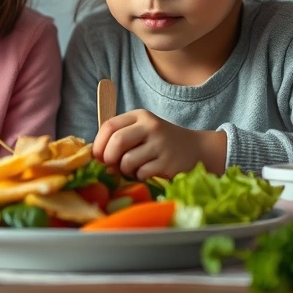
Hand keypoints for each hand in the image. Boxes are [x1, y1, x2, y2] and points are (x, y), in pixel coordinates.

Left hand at [92, 109, 227, 179]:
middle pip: (116, 142)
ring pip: (127, 161)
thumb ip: (121, 136)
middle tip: (112, 165)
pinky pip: (141, 173)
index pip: (109, 126)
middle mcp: (150, 126)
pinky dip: (139, 176)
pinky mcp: (168, 162)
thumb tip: (95, 154)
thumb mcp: (142, 130)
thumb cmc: (161, 142)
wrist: (197, 149)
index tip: (98, 156)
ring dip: (124, 170)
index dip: (98, 143)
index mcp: (140, 116)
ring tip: (133, 169)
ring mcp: (160, 144)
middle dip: (109, 158)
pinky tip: (146, 172)